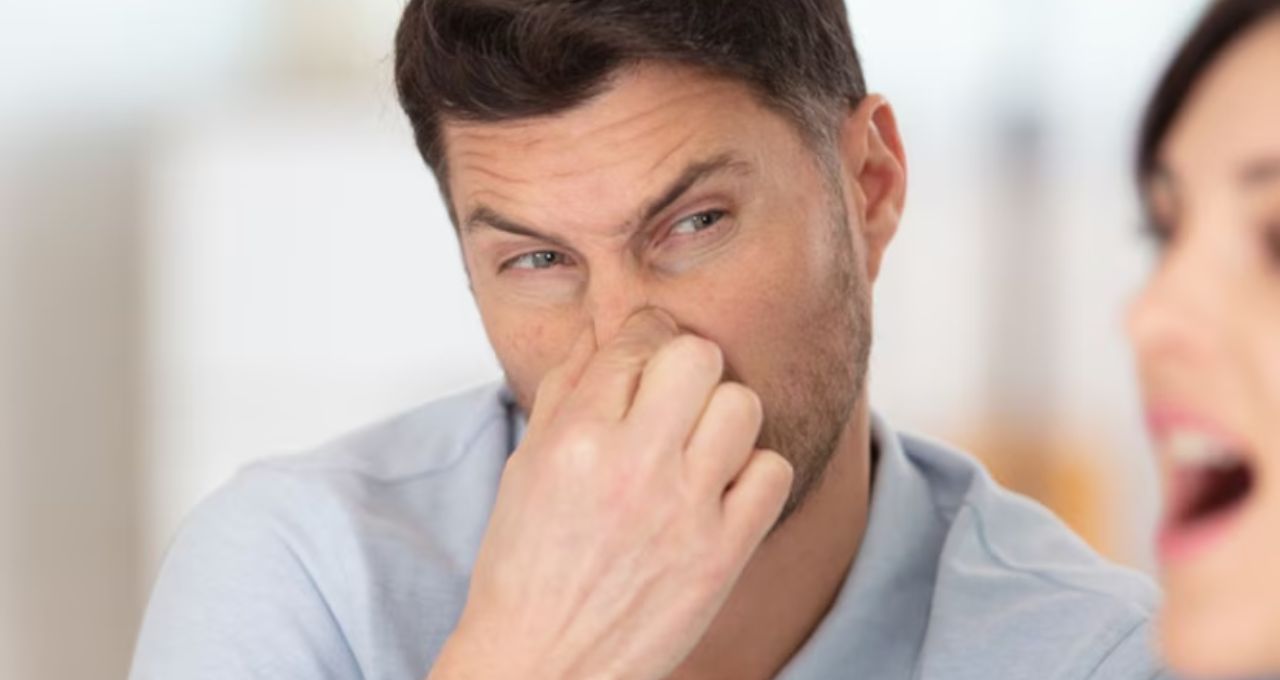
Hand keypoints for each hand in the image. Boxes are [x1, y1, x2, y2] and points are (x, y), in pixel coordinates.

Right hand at [430, 309, 793, 679]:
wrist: (544, 664)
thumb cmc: (527, 570)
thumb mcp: (527, 467)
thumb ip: (566, 390)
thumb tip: (600, 332)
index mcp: (575, 439)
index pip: (635, 341)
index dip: (645, 336)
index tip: (648, 350)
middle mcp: (632, 465)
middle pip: (698, 357)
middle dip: (688, 365)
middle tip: (677, 394)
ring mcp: (684, 510)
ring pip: (742, 405)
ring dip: (722, 416)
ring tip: (698, 444)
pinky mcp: (723, 553)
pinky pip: (772, 470)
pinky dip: (752, 472)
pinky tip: (720, 488)